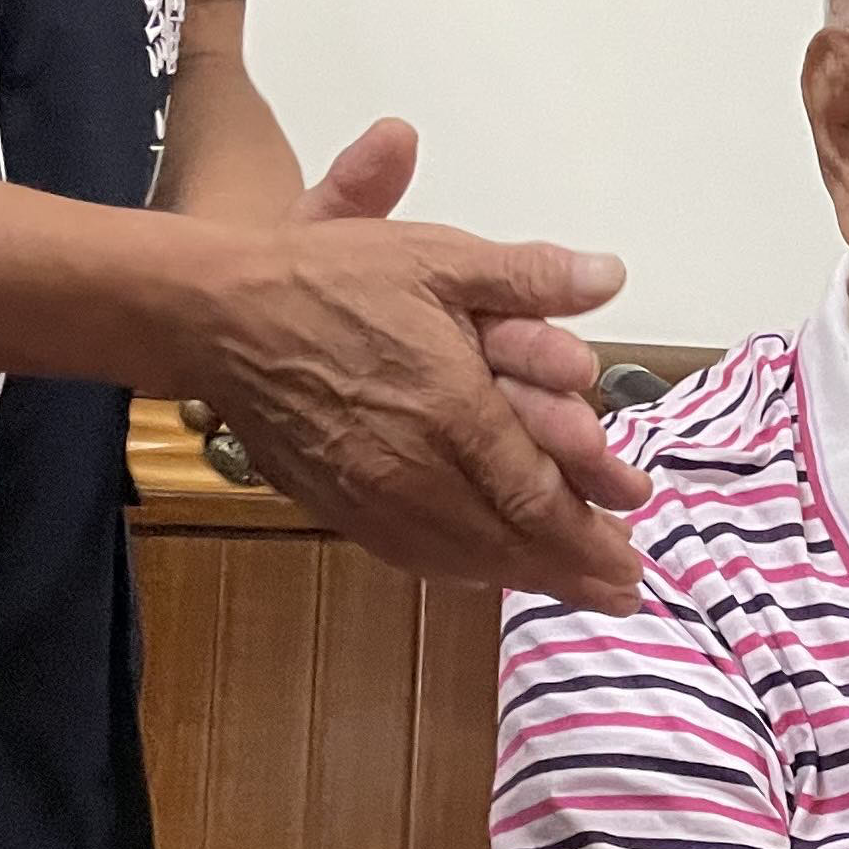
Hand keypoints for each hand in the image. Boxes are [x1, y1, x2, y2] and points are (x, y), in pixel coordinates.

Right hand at [183, 187, 651, 612]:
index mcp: (452, 411)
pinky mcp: (337, 504)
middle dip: (572, 572)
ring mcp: (371, 495)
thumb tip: (610, 275)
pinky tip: (487, 572)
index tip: (633, 561)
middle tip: (621, 593)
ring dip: (523, 578)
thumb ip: (528, 275)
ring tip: (573, 590)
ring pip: (462, 558)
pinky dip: (460, 570)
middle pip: (509, 541)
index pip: (538, 495)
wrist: (216, 315)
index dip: (590, 535)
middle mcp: (415, 469)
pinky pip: (410, 554)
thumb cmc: (327, 278)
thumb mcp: (437, 255)